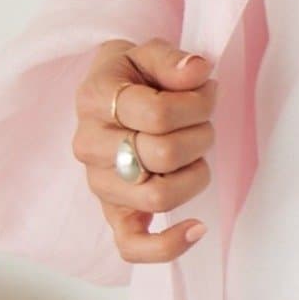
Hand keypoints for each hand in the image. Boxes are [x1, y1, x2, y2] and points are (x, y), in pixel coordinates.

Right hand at [71, 36, 216, 263]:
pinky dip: (169, 245)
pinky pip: (133, 246)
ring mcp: (100, 184)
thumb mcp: (147, 53)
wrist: (109, 95)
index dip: (198, 104)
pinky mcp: (114, 215)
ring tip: (195, 155)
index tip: (207, 91)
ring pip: (161, 196)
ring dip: (196, 174)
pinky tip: (197, 227)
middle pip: (164, 155)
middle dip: (201, 135)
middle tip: (203, 122)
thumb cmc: (134, 77)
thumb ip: (171, 60)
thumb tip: (197, 72)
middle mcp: (90, 146)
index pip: (159, 114)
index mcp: (95, 100)